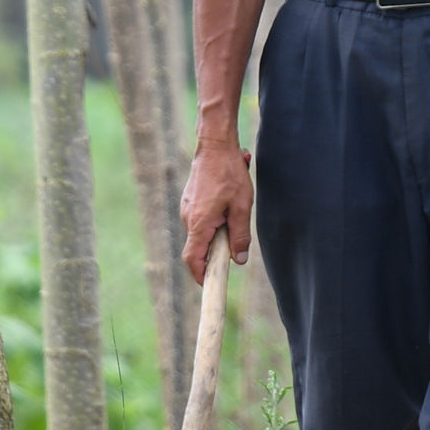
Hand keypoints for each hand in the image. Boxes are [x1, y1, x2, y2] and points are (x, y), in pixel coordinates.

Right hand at [179, 135, 252, 282]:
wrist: (215, 145)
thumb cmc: (229, 173)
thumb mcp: (241, 206)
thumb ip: (240, 235)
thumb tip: (238, 260)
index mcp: (200, 223)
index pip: (193, 259)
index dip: (200, 275)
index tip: (210, 283)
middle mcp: (188, 218)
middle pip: (197, 248)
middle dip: (214, 253)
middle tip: (233, 247)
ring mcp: (187, 209)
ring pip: (200, 233)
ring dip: (216, 234)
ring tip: (233, 214)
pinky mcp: (190, 201)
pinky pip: (200, 220)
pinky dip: (213, 222)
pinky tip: (227, 205)